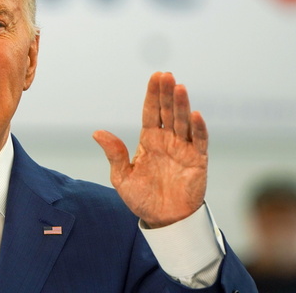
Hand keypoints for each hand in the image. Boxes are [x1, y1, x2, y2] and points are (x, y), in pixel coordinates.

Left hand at [93, 72, 207, 227]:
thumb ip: (114, 154)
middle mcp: (167, 140)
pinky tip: (195, 114)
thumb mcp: (122, 177)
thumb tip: (97, 133)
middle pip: (167, 112)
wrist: (163, 221)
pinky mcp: (197, 161)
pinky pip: (199, 141)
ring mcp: (183, 149)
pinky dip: (198, 128)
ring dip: (181, 105)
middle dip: (166, 93)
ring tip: (179, 87)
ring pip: (183, 122)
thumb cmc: (142, 198)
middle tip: (166, 75)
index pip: (150, 112)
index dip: (153, 94)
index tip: (156, 76)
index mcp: (149, 140)